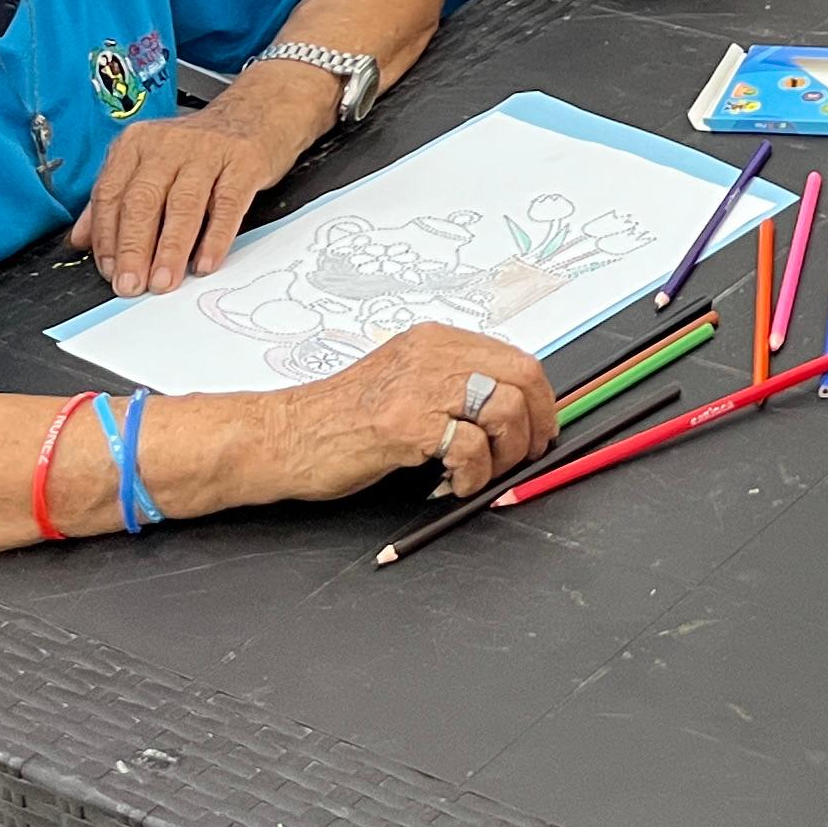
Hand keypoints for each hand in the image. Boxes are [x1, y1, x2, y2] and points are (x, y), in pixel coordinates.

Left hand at [75, 105, 299, 294]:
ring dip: (170, 249)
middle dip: (134, 249)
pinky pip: (226, 205)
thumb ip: (114, 199)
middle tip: (130, 285)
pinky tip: (205, 262)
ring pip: (182, 205)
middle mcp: (168, 144)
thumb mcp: (150, 164)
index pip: (110, 194)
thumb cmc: (199, 148)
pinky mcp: (243, 162)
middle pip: (143, 200)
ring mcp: (207, 151)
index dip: (106, 237)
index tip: (109, 271)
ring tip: (163, 281)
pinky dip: (215, 238)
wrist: (257, 114)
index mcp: (136, 144)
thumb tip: (81, 240)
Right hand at [266, 322, 556, 502]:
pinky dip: (472, 475)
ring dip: (504, 455)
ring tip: (478, 474)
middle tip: (523, 457)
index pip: (517, 358)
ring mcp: (418, 387)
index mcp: (436, 342)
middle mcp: (432, 355)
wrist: (285, 437)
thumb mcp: (405, 384)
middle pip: (521, 379)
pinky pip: (470, 448)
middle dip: (534, 426)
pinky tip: (450, 484)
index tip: (542, 430)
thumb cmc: (341, 420)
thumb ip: (453, 387)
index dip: (541, 399)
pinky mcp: (405, 424)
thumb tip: (515, 412)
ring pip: (504, 411)